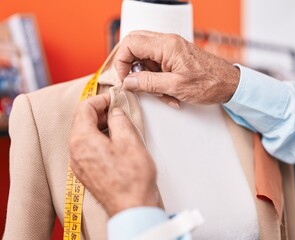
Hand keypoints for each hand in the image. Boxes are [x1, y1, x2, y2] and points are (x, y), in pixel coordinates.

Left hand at [69, 94, 157, 216]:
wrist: (131, 207)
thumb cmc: (131, 178)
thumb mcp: (129, 140)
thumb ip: (119, 119)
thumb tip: (115, 111)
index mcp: (82, 140)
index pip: (84, 108)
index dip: (100, 99)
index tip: (113, 98)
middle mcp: (75, 151)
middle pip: (81, 121)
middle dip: (99, 112)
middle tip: (117, 110)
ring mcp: (78, 164)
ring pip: (84, 135)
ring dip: (99, 126)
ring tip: (118, 125)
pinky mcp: (85, 173)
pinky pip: (87, 148)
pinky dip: (98, 139)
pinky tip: (114, 141)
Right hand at [114, 31, 239, 105]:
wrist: (229, 83)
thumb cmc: (210, 83)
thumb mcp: (176, 87)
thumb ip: (149, 82)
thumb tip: (128, 81)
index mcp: (166, 45)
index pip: (130, 43)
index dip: (121, 62)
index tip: (124, 79)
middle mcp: (168, 42)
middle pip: (135, 45)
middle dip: (131, 66)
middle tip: (135, 83)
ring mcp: (171, 49)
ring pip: (145, 57)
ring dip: (147, 77)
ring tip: (160, 93)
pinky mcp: (175, 57)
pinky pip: (157, 64)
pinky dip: (157, 79)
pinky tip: (168, 93)